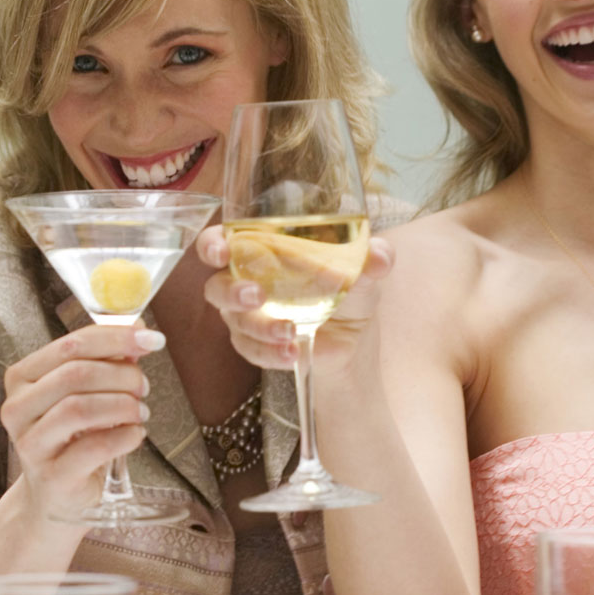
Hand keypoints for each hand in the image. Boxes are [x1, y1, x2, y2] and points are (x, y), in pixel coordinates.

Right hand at [0, 324, 158, 510]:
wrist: (56, 494)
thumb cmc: (73, 437)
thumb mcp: (87, 393)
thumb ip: (108, 361)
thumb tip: (139, 330)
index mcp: (23, 377)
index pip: (71, 344)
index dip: (116, 338)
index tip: (152, 339)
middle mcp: (18, 408)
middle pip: (75, 374)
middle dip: (122, 375)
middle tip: (144, 386)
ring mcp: (31, 444)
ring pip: (80, 408)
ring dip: (123, 404)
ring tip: (140, 411)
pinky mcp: (52, 475)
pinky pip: (94, 447)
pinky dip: (125, 435)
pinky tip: (135, 434)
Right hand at [195, 224, 393, 371]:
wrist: (354, 340)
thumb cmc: (348, 289)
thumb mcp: (364, 271)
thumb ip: (372, 258)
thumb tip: (381, 257)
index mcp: (262, 250)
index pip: (222, 241)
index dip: (212, 244)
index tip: (221, 250)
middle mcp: (246, 281)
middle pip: (216, 286)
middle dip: (232, 292)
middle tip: (256, 295)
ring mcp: (248, 317)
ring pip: (235, 322)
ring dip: (261, 327)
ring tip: (290, 331)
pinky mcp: (256, 346)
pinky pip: (251, 350)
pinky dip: (270, 353)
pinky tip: (292, 352)